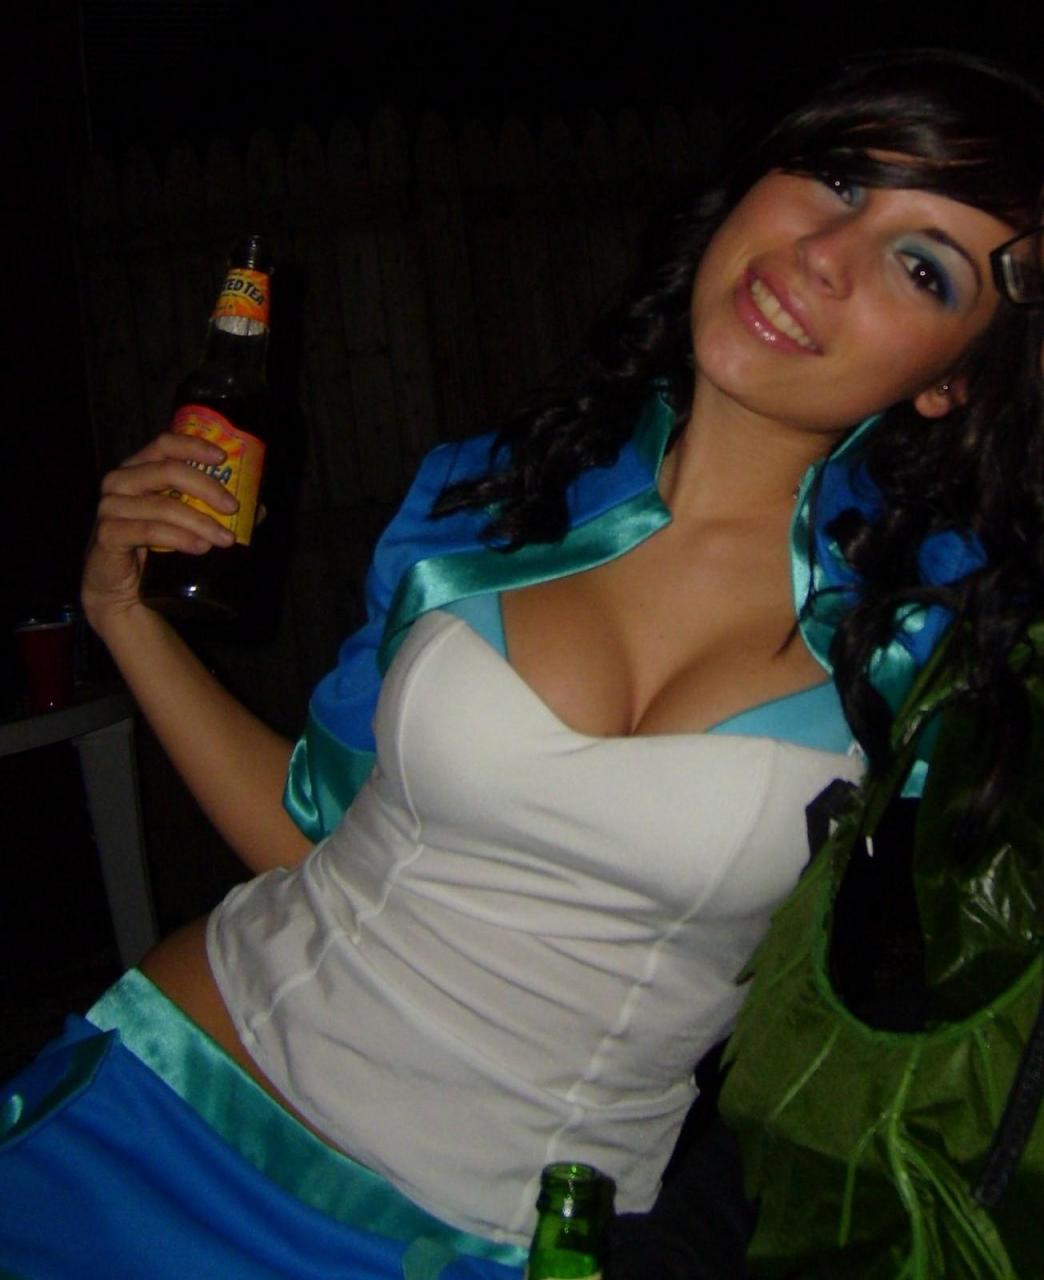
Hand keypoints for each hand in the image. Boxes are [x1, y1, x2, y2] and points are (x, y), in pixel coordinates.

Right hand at [82, 431, 238, 630]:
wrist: (125, 593)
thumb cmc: (158, 552)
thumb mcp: (190, 526)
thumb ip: (218, 513)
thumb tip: (259, 509)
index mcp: (140, 469)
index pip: (164, 444)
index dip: (193, 446)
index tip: (222, 458)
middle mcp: (120, 482)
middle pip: (167, 470)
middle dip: (206, 487)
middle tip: (232, 508)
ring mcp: (110, 507)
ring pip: (162, 505)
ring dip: (199, 521)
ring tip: (225, 540)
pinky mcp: (108, 534)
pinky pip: (148, 530)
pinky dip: (178, 538)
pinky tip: (199, 548)